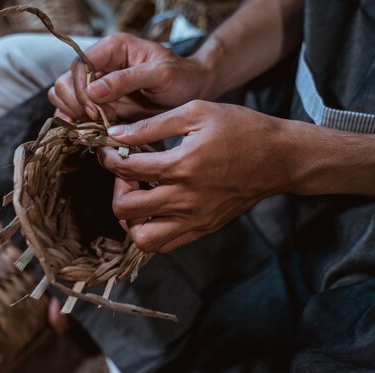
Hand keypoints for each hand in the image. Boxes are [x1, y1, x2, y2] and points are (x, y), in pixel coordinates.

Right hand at [48, 33, 214, 122]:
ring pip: (62, 98)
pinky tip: (94, 131)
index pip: (79, 66)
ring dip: (76, 116)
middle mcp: (99, 64)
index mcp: (111, 49)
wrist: (191, 91)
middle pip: (64, 83)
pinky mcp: (97, 104)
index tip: (97, 113)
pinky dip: (77, 124)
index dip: (82, 91)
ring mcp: (95, 85)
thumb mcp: (159, 74)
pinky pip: (73, 113)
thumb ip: (126, 80)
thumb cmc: (180, 77)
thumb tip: (93, 91)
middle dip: (78, 106)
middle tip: (102, 120)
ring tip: (102, 125)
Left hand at [97, 100, 291, 251]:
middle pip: (125, 209)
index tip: (107, 151)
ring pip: (142, 238)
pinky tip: (154, 209)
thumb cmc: (241, 129)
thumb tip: (116, 134)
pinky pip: (164, 245)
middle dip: (116, 188)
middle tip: (125, 174)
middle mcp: (186, 198)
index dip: (108, 158)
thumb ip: (153, 125)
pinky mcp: (203, 229)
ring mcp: (195, 218)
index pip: (126, 168)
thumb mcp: (197, 113)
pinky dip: (150, 231)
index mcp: (182, 165)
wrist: (280, 158)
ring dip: (131, 218)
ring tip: (139, 196)